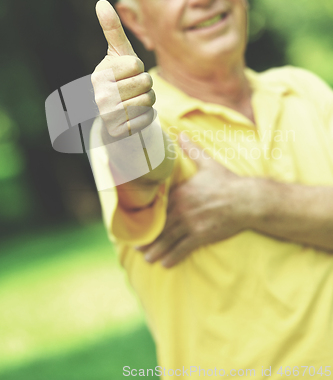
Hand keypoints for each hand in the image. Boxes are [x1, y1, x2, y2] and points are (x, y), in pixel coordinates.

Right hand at [91, 0, 155, 137]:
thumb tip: (102, 2)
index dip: (138, 67)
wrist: (114, 115)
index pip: (136, 64)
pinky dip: (146, 117)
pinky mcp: (119, 131)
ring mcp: (108, 115)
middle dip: (146, 85)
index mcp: (100, 74)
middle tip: (133, 88)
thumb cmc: (120, 78)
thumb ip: (112, 29)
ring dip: (148, 101)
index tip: (128, 72)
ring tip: (135, 101)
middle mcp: (100, 95)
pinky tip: (135, 116)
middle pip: (145, 82)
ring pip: (148, 101)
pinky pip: (147, 119)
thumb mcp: (118, 54)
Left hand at [137, 134, 252, 266]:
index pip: (159, 208)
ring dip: (156, 250)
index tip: (137, 224)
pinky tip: (165, 264)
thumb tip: (181, 133)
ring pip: (169, 240)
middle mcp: (182, 209)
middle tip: (136, 247)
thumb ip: (192, 150)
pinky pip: (184, 248)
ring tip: (147, 258)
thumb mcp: (208, 163)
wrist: (247, 199)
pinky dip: (173, 256)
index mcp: (181, 193)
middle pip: (160, 227)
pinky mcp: (202, 236)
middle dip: (148, 238)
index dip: (147, 217)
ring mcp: (191, 224)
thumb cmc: (226, 181)